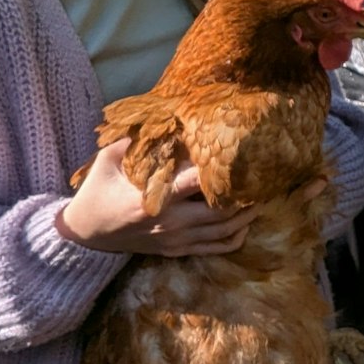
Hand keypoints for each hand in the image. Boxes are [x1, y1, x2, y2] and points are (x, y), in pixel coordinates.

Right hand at [59, 140, 313, 256]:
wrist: (85, 235)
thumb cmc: (100, 189)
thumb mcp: (111, 157)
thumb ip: (139, 138)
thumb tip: (166, 112)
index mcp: (156, 197)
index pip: (200, 184)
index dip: (228, 174)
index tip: (252, 158)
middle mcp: (172, 222)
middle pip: (225, 212)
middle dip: (254, 197)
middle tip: (278, 179)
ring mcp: (178, 240)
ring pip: (227, 232)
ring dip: (252, 215)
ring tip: (271, 196)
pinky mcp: (179, 251)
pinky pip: (218, 248)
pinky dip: (237, 236)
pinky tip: (249, 221)